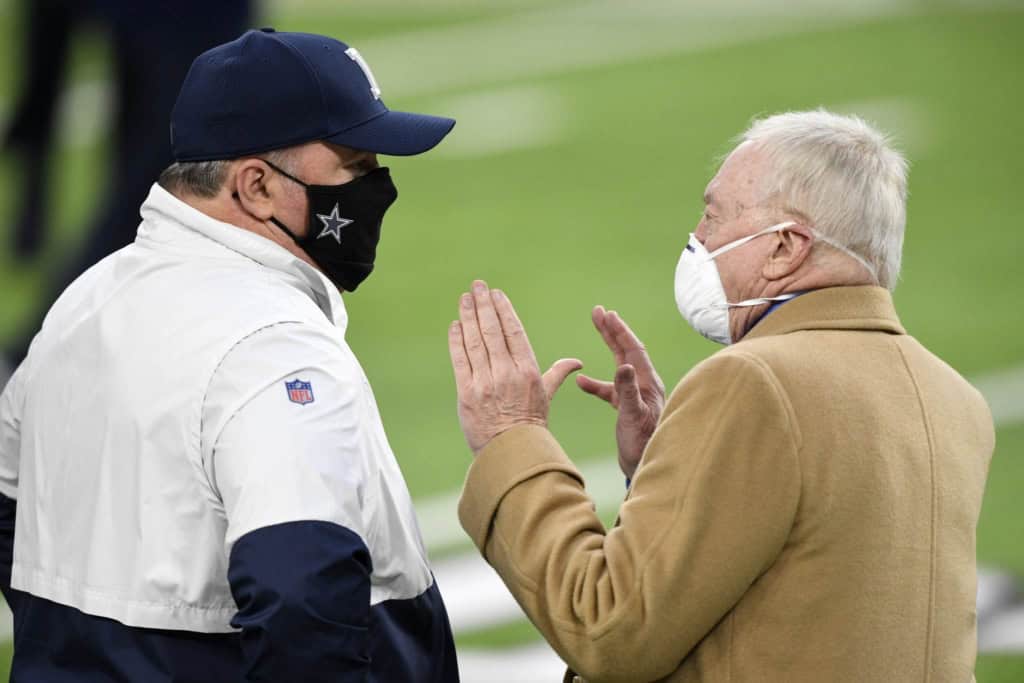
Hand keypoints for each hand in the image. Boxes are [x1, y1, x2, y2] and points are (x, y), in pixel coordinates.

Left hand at [448, 281, 581, 454]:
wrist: (512, 453)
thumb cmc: (531, 424)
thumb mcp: (546, 396)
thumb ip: (558, 374)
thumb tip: (576, 362)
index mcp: (527, 371)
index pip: (514, 332)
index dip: (503, 310)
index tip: (496, 294)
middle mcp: (506, 373)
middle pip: (492, 331)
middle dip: (483, 305)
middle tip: (477, 286)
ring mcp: (485, 383)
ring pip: (475, 342)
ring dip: (468, 316)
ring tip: (465, 299)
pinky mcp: (466, 393)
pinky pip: (460, 360)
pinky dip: (457, 341)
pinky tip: (456, 325)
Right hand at [576, 306, 664, 478]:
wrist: (647, 468)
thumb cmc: (643, 444)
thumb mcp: (633, 416)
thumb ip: (627, 391)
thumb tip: (623, 365)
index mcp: (647, 383)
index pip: (633, 349)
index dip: (619, 330)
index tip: (606, 314)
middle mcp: (644, 386)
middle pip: (627, 350)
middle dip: (613, 330)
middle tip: (599, 311)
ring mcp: (637, 397)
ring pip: (620, 365)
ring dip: (609, 346)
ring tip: (598, 327)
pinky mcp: (629, 409)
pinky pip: (611, 390)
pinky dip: (596, 384)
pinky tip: (581, 382)